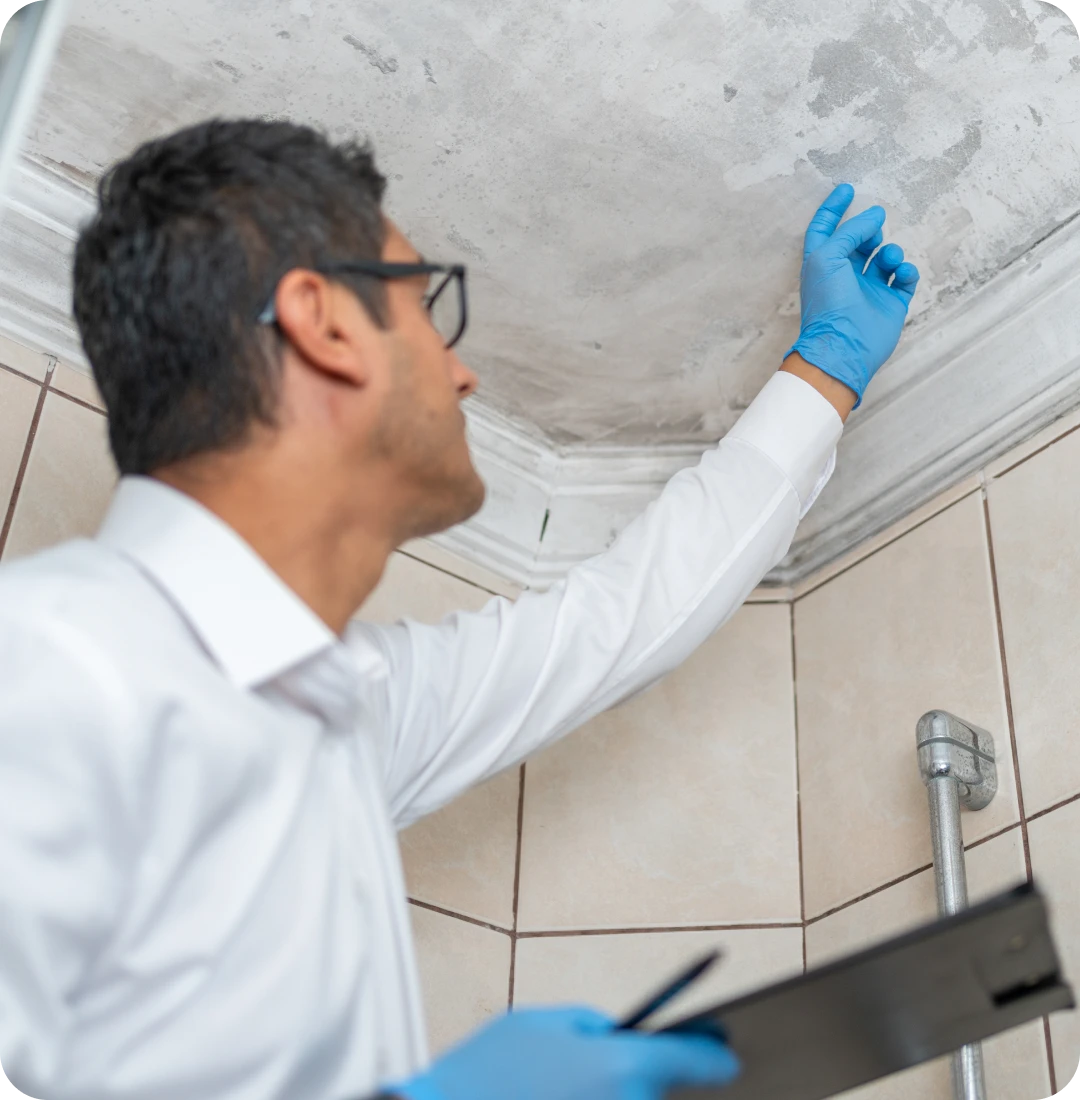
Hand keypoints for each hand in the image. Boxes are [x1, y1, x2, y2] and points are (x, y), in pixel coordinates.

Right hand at [390, 1006, 739, 1099]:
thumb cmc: (485, 1074)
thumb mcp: (540, 1022)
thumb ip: (592, 1024)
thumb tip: (620, 1037)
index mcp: (620, 1066)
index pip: (695, 1061)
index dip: (714, 1055)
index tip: (728, 1056)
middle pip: (660, 1094)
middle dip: (645, 1080)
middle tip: (602, 1071)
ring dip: (619, 1098)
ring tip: (568, 1083)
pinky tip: (567, 1092)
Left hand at [786, 183, 920, 405]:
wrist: (844, 345)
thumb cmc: (828, 302)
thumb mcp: (828, 257)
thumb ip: (849, 231)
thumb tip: (874, 216)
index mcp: (822, 265)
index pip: (825, 229)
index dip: (833, 208)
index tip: (847, 189)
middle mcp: (845, 276)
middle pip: (860, 241)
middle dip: (869, 232)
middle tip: (873, 234)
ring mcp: (869, 290)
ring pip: (885, 257)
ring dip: (890, 251)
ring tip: (887, 259)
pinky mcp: (891, 303)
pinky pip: (905, 278)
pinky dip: (906, 270)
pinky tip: (900, 273)